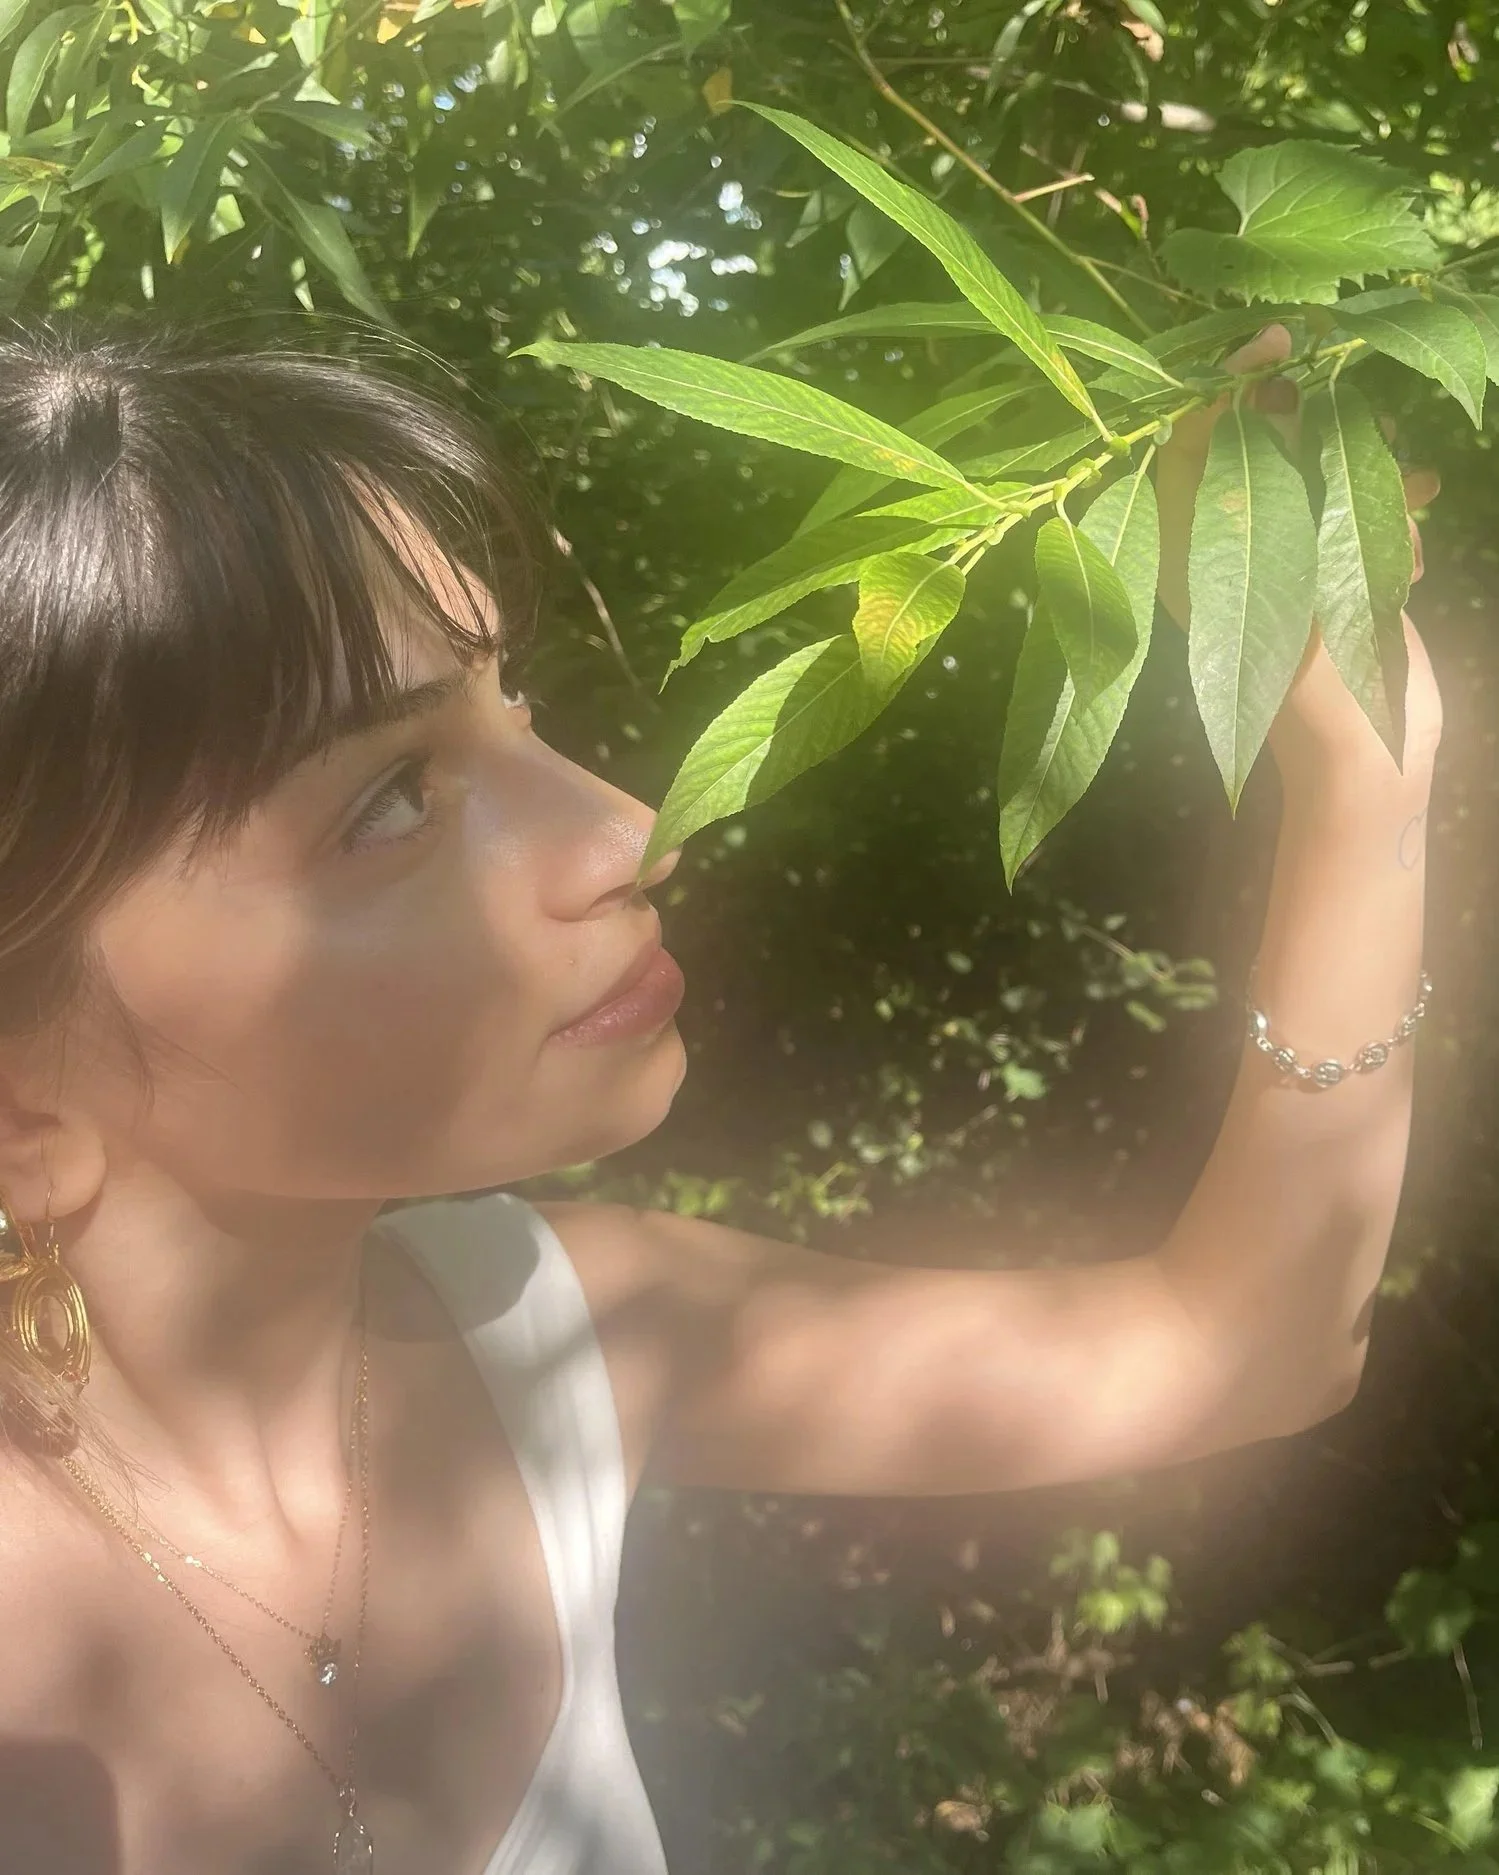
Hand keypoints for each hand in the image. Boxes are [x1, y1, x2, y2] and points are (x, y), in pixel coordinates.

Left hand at [1154, 324, 1442, 785]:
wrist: (1360, 750)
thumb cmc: (1292, 665)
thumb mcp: (1245, 561)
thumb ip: (1231, 471)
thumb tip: (1248, 387)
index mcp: (1185, 539)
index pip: (1193, 427)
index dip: (1229, 376)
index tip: (1281, 336)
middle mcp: (1231, 542)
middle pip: (1276, 438)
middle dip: (1328, 443)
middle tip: (1357, 455)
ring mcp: (1293, 557)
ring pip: (1338, 467)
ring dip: (1374, 492)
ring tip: (1391, 533)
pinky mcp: (1344, 573)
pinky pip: (1376, 511)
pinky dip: (1397, 530)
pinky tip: (1407, 564)